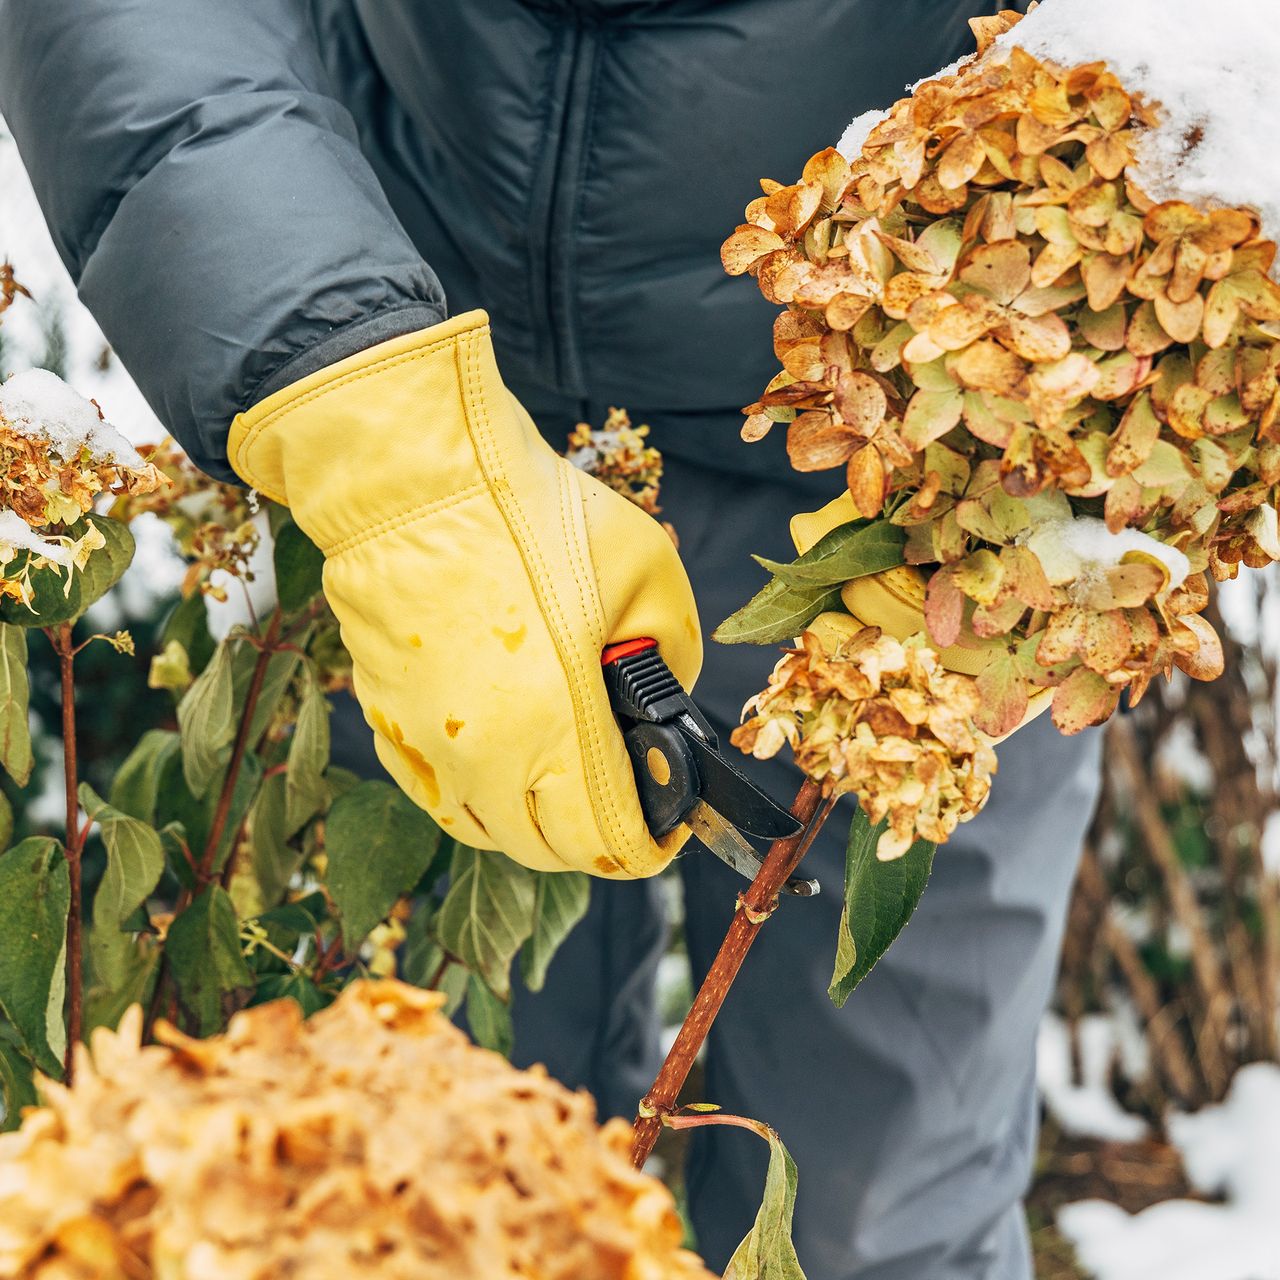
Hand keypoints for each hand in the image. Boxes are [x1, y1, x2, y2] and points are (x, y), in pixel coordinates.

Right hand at [230, 311, 701, 874]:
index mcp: (556, 726)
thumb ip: (673, 653)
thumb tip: (664, 701)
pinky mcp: (387, 722)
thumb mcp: (647, 572)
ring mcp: (426, 744)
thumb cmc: (530, 516)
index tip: (665, 830)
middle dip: (595, 842)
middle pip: (545, 850)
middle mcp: (484, 756)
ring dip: (531, 829)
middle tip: (621, 808)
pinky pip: (435, 794)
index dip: (647, 847)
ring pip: (484, 833)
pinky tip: (498, 765)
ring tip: (562, 793)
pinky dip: (474, 799)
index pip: (607, 841)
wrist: (410, 483)